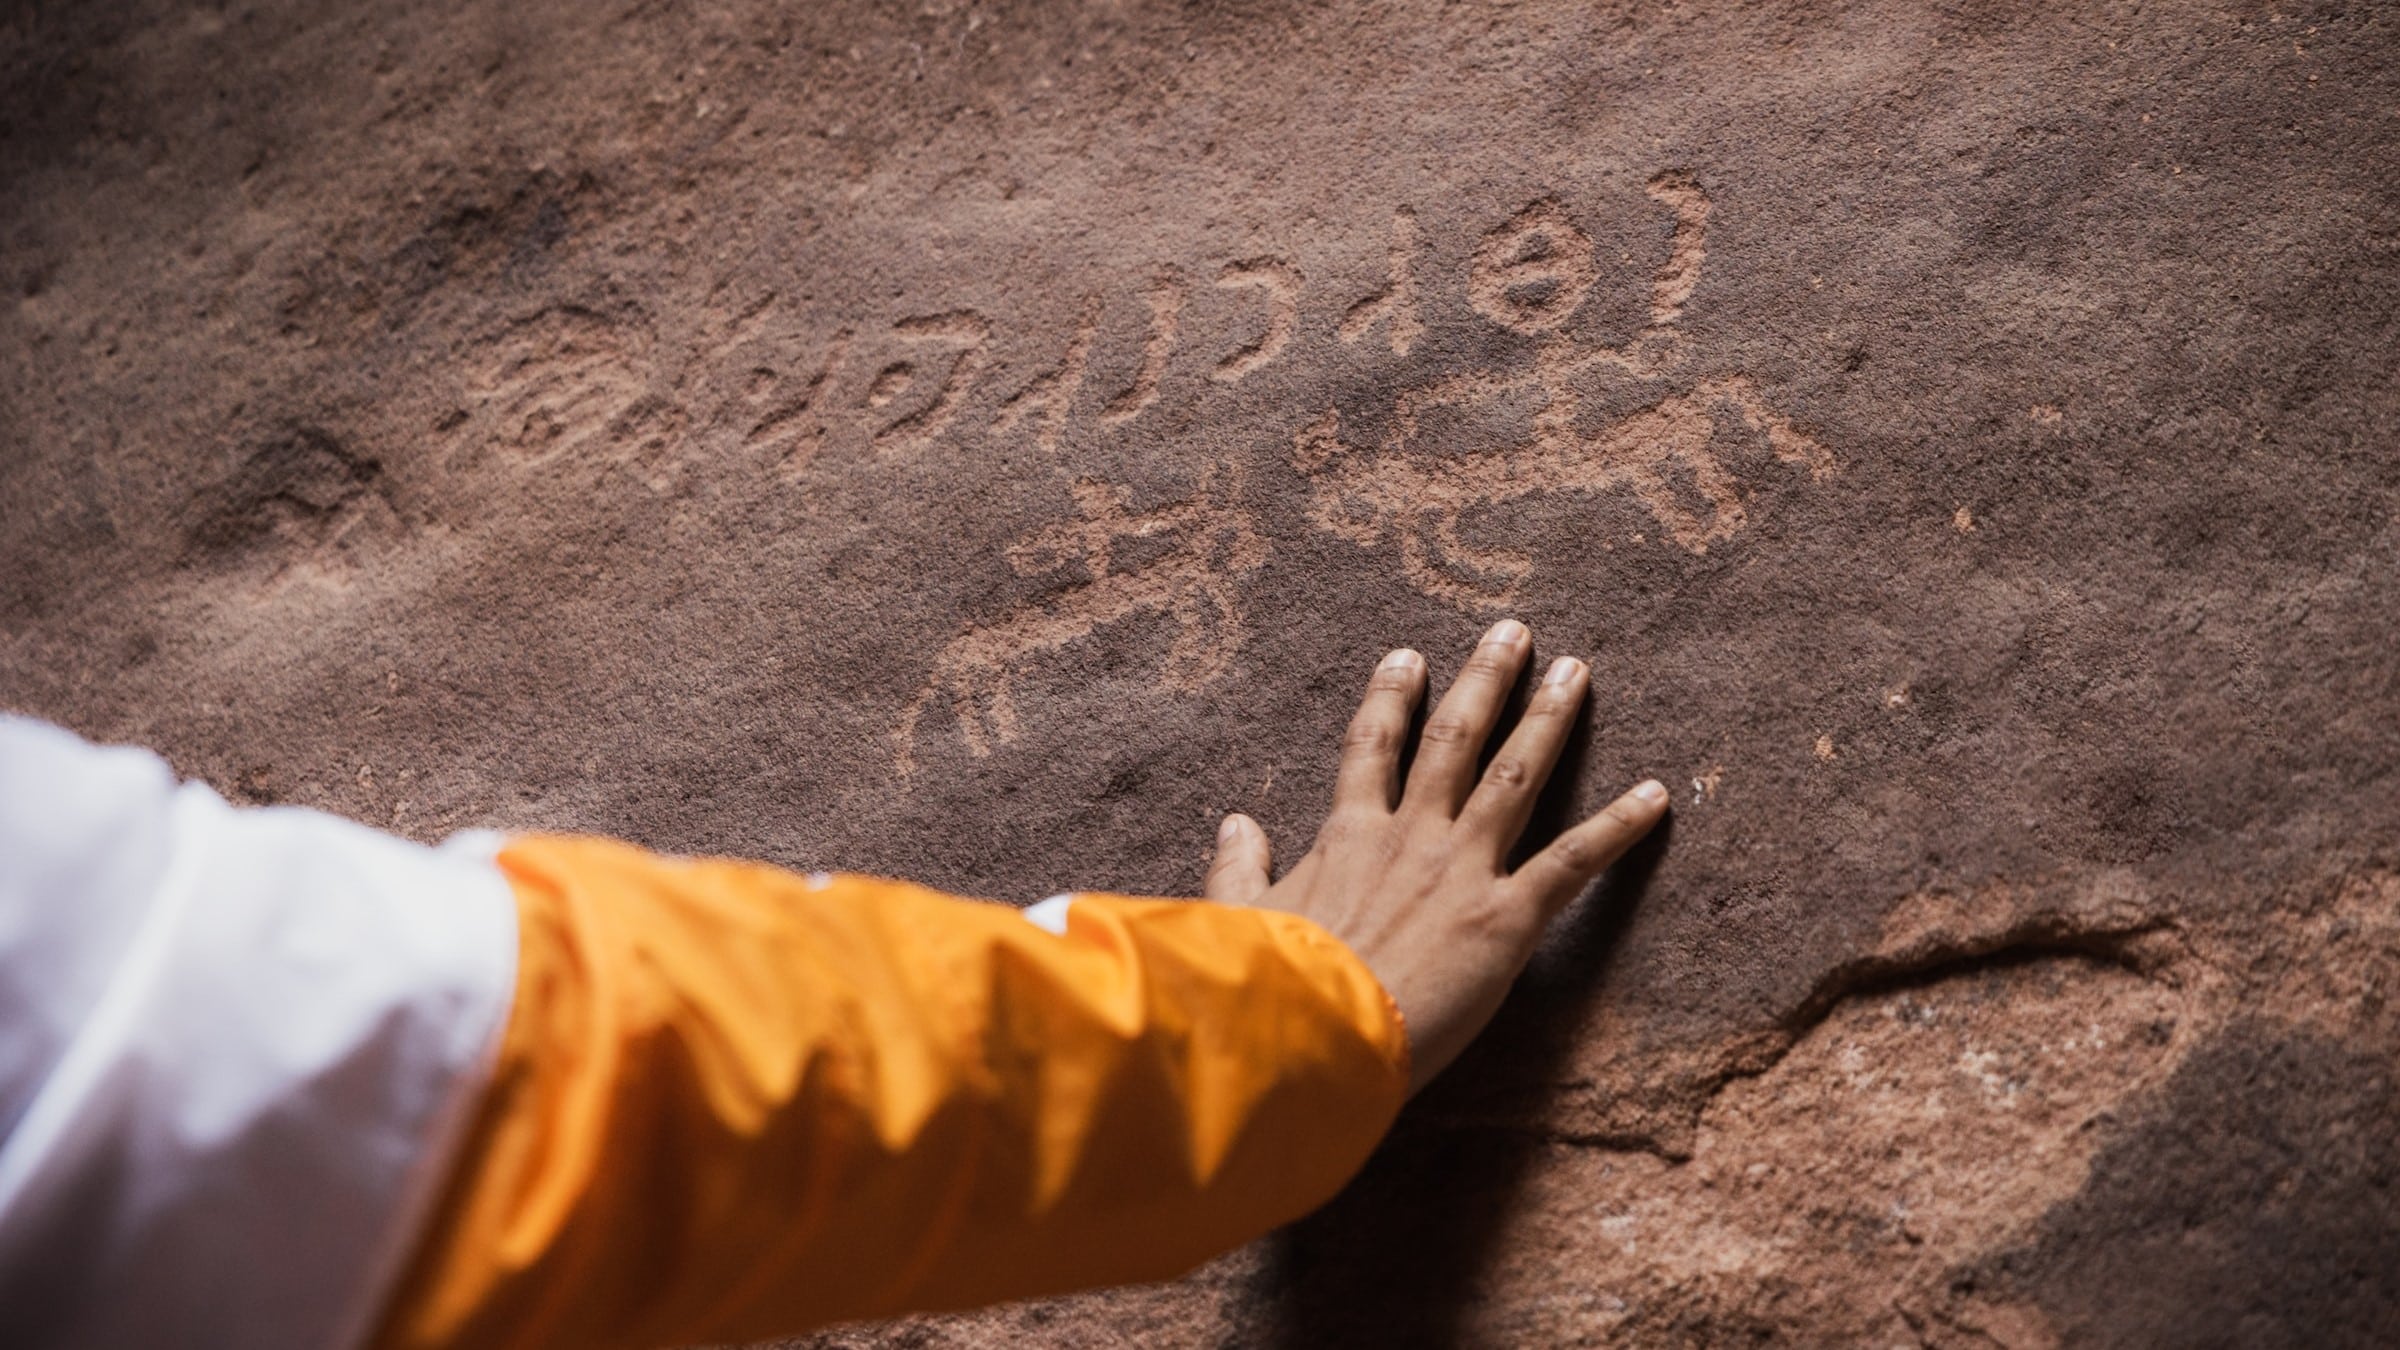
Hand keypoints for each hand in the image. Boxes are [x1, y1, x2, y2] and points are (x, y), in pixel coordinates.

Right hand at [1203, 620, 1668, 1093]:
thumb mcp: (1242, 919)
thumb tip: (1235, 825)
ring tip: (1576, 672)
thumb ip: (1239, 869)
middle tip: (1514, 633)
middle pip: (1454, 739)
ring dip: (1550, 720)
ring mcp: (1463, 869)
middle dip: (1485, 680)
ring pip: (1515, 774)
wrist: (1312, 1037)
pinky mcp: (1505, 917)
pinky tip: (1657, 795)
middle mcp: (1412, 835)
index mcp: (1347, 835)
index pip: (1371, 748)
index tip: (1407, 656)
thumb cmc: (1272, 988)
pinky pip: (1573, 860)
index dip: (1391, 698)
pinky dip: (1618, 826)